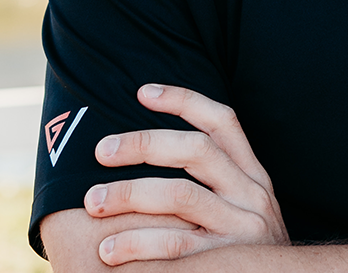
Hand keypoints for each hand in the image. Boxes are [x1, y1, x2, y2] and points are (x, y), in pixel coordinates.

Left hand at [83, 83, 288, 264]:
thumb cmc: (247, 252)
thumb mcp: (245, 209)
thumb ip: (216, 185)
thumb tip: (155, 155)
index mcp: (254, 174)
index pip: (222, 122)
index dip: (184, 100)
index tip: (142, 93)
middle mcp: (252, 194)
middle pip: (197, 149)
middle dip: (144, 144)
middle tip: (101, 150)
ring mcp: (241, 228)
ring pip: (181, 195)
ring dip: (130, 193)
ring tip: (93, 201)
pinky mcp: (226, 261)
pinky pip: (176, 246)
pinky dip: (137, 244)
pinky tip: (108, 250)